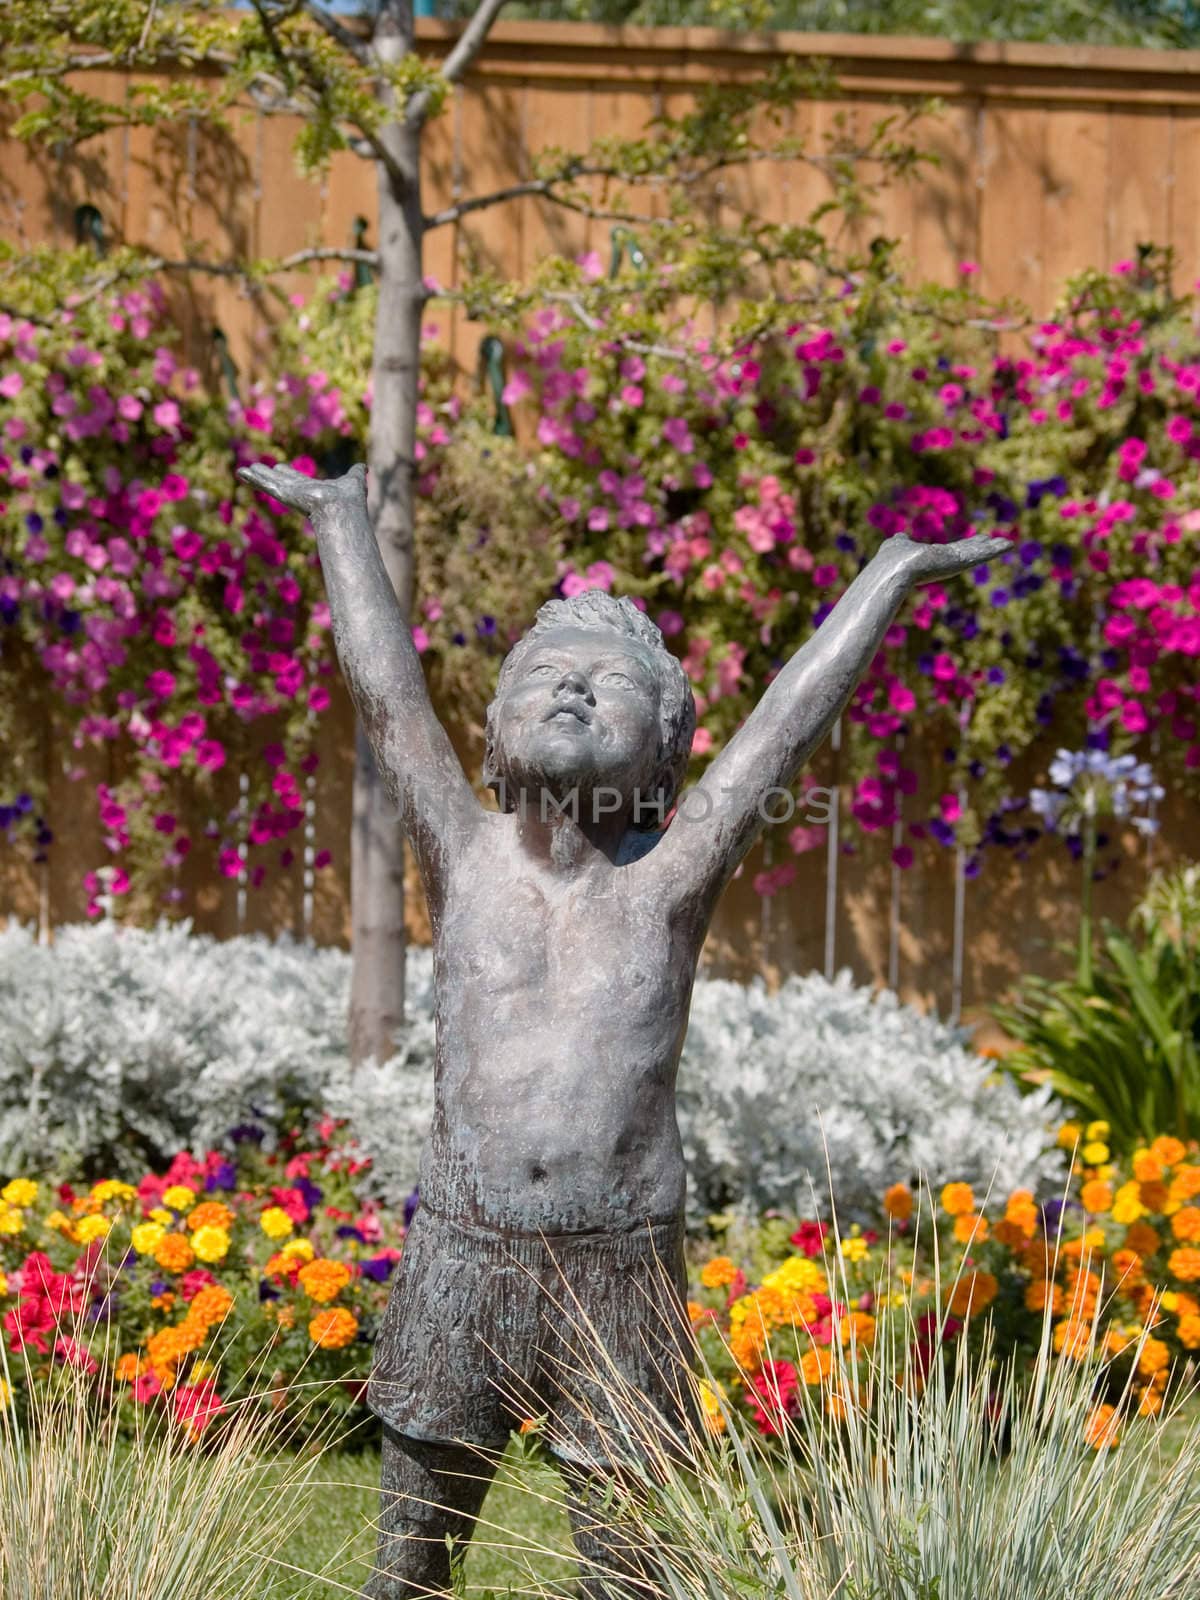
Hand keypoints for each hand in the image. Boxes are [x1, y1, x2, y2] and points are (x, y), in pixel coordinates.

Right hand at [238, 460, 365, 517]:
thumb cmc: (351, 499)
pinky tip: (241, 472)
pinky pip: (266, 484)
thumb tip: (364, 467)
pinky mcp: (283, 494)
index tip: (279, 467)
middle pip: (280, 481)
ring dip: (256, 476)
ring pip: (270, 483)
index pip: (297, 480)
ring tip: (242, 470)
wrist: (343, 508)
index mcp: (313, 490)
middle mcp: (300, 493)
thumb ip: (357, 473)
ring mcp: (290, 494)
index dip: (288, 473)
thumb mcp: (354, 480)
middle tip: (255, 468)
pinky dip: (253, 478)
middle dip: (268, 475)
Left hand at [876, 531, 1012, 585]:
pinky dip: (994, 550)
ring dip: (993, 548)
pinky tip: (1008, 545)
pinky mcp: (960, 562)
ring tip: (1009, 543)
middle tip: (1001, 543)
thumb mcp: (897, 545)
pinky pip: (981, 554)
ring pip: (977, 553)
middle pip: (969, 552)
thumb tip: (899, 537)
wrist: (895, 570)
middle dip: (983, 546)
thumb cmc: (892, 559)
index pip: (954, 550)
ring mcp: (954, 563)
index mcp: (933, 558)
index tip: (980, 539)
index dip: (967, 544)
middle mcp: (946, 562)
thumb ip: (901, 542)